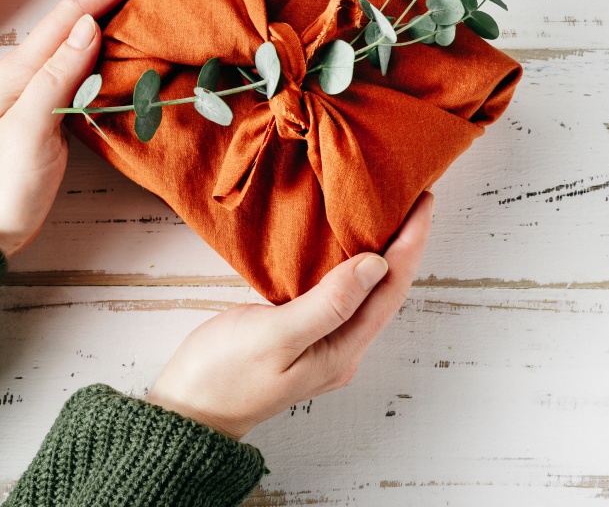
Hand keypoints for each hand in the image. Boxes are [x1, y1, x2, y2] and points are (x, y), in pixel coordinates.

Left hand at [0, 0, 168, 257]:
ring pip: (92, 38)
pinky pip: (94, 67)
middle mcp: (35, 68)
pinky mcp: (59, 111)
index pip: (77, 10)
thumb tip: (90, 25)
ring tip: (164, 3)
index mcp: (24, 66)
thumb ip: (56, 76)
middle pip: (85, 14)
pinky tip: (142, 51)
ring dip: (125, 15)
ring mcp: (46, 88)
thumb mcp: (27, 130)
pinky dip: (121, 50)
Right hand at [145, 192, 433, 439]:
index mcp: (342, 351)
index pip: (391, 290)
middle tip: (410, 197)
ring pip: (362, 290)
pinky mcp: (301, 334)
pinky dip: (347, 263)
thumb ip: (327, 303)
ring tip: (385, 212)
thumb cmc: (224, 376)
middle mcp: (341, 349)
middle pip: (385, 290)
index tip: (422, 202)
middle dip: (402, 244)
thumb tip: (375, 265)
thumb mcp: (275, 336)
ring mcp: (322, 343)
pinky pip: (337, 293)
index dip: (411, 244)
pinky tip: (341, 243)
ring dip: (378, 251)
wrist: (187, 410)